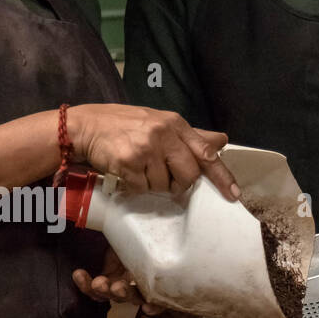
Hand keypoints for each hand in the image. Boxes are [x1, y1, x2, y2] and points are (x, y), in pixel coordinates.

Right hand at [68, 104, 239, 198]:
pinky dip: (136, 186)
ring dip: (153, 184)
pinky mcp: (128, 162)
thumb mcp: (159, 122)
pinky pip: (143, 188)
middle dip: (180, 183)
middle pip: (189, 175)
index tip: (233, 195)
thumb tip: (221, 140)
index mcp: (175, 123)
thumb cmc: (125, 125)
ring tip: (139, 168)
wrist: (85, 126)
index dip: (221, 176)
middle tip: (164, 176)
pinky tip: (127, 172)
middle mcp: (163, 133)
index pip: (206, 152)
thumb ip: (191, 135)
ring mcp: (146, 148)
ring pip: (165, 185)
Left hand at [75, 247, 204, 317]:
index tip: (150, 308)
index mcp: (163, 284)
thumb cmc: (162, 236)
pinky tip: (79, 274)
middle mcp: (145, 287)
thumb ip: (180, 263)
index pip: (164, 302)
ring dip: (104, 292)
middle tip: (118, 288)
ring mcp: (126, 284)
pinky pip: (94, 288)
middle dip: (127, 296)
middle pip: (136, 298)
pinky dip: (85, 284)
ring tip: (100, 283)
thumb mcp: (171, 245)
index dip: (157, 308)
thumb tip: (198, 312)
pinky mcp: (109, 276)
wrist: (135, 224)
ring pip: (113, 295)